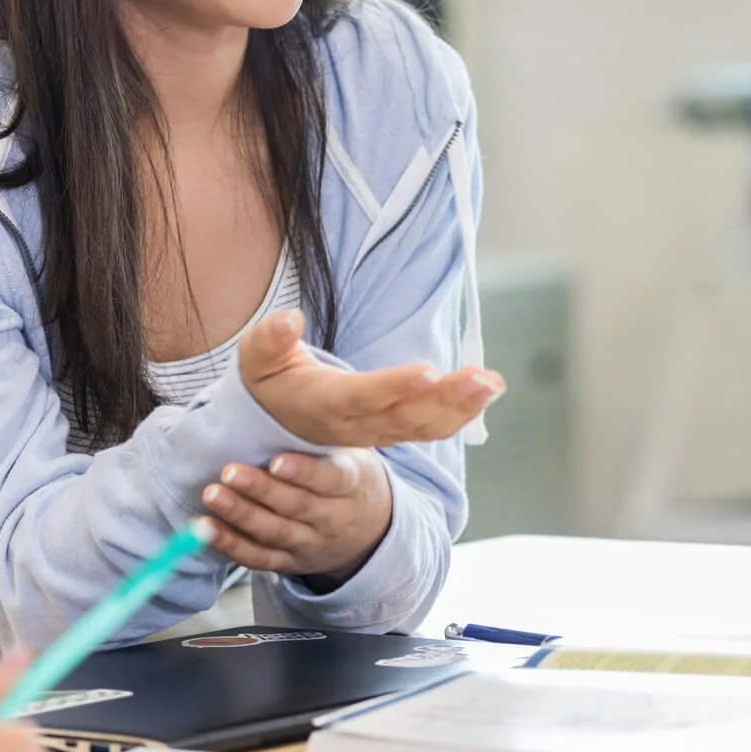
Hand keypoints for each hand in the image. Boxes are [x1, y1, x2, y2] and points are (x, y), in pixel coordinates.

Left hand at [202, 448, 393, 585]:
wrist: (370, 531)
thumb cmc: (348, 477)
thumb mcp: (352, 452)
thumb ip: (325, 433)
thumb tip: (289, 389)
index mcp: (351, 485)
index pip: (330, 479)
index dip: (303, 472)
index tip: (276, 461)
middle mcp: (332, 518)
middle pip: (296, 506)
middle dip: (261, 490)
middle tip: (230, 472)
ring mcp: (311, 544)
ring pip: (274, 533)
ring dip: (240, 515)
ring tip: (212, 495)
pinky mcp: (290, 562)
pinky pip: (259, 558)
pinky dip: (231, 545)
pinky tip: (207, 529)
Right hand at [238, 309, 502, 447]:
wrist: (274, 420)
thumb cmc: (270, 379)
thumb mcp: (257, 357)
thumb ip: (270, 338)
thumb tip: (288, 319)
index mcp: (323, 403)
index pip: (363, 396)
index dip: (396, 386)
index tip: (429, 372)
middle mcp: (354, 424)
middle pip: (405, 416)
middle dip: (447, 398)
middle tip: (483, 378)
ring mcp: (375, 432)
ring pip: (423, 425)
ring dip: (462, 407)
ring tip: (493, 384)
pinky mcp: (391, 430)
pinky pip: (429, 428)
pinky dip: (460, 414)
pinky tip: (487, 391)